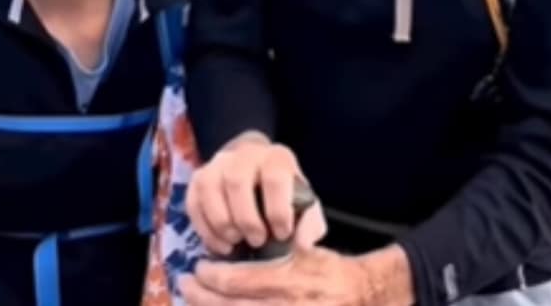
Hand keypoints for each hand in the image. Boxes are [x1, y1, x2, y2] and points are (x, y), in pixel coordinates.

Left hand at [180, 245, 373, 305]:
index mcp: (291, 281)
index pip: (237, 281)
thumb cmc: (331, 272)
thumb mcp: (307, 252)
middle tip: (186, 285)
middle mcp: (288, 305)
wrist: (364, 298)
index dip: (210, 276)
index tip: (199, 268)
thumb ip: (275, 252)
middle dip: (201, 297)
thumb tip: (235, 250)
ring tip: (195, 301)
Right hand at [186, 131, 308, 254]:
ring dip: (221, 222)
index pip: (274, 177)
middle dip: (246, 218)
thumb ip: (309, 224)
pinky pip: (193, 201)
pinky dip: (204, 228)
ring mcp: (217, 163)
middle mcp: (243, 154)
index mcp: (276, 158)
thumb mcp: (305, 205)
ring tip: (235, 242)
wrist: (257, 172)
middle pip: (237, 181)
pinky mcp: (198, 178)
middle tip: (256, 241)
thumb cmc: (284, 194)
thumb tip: (301, 244)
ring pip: (210, 187)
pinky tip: (219, 244)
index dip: (277, 210)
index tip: (281, 234)